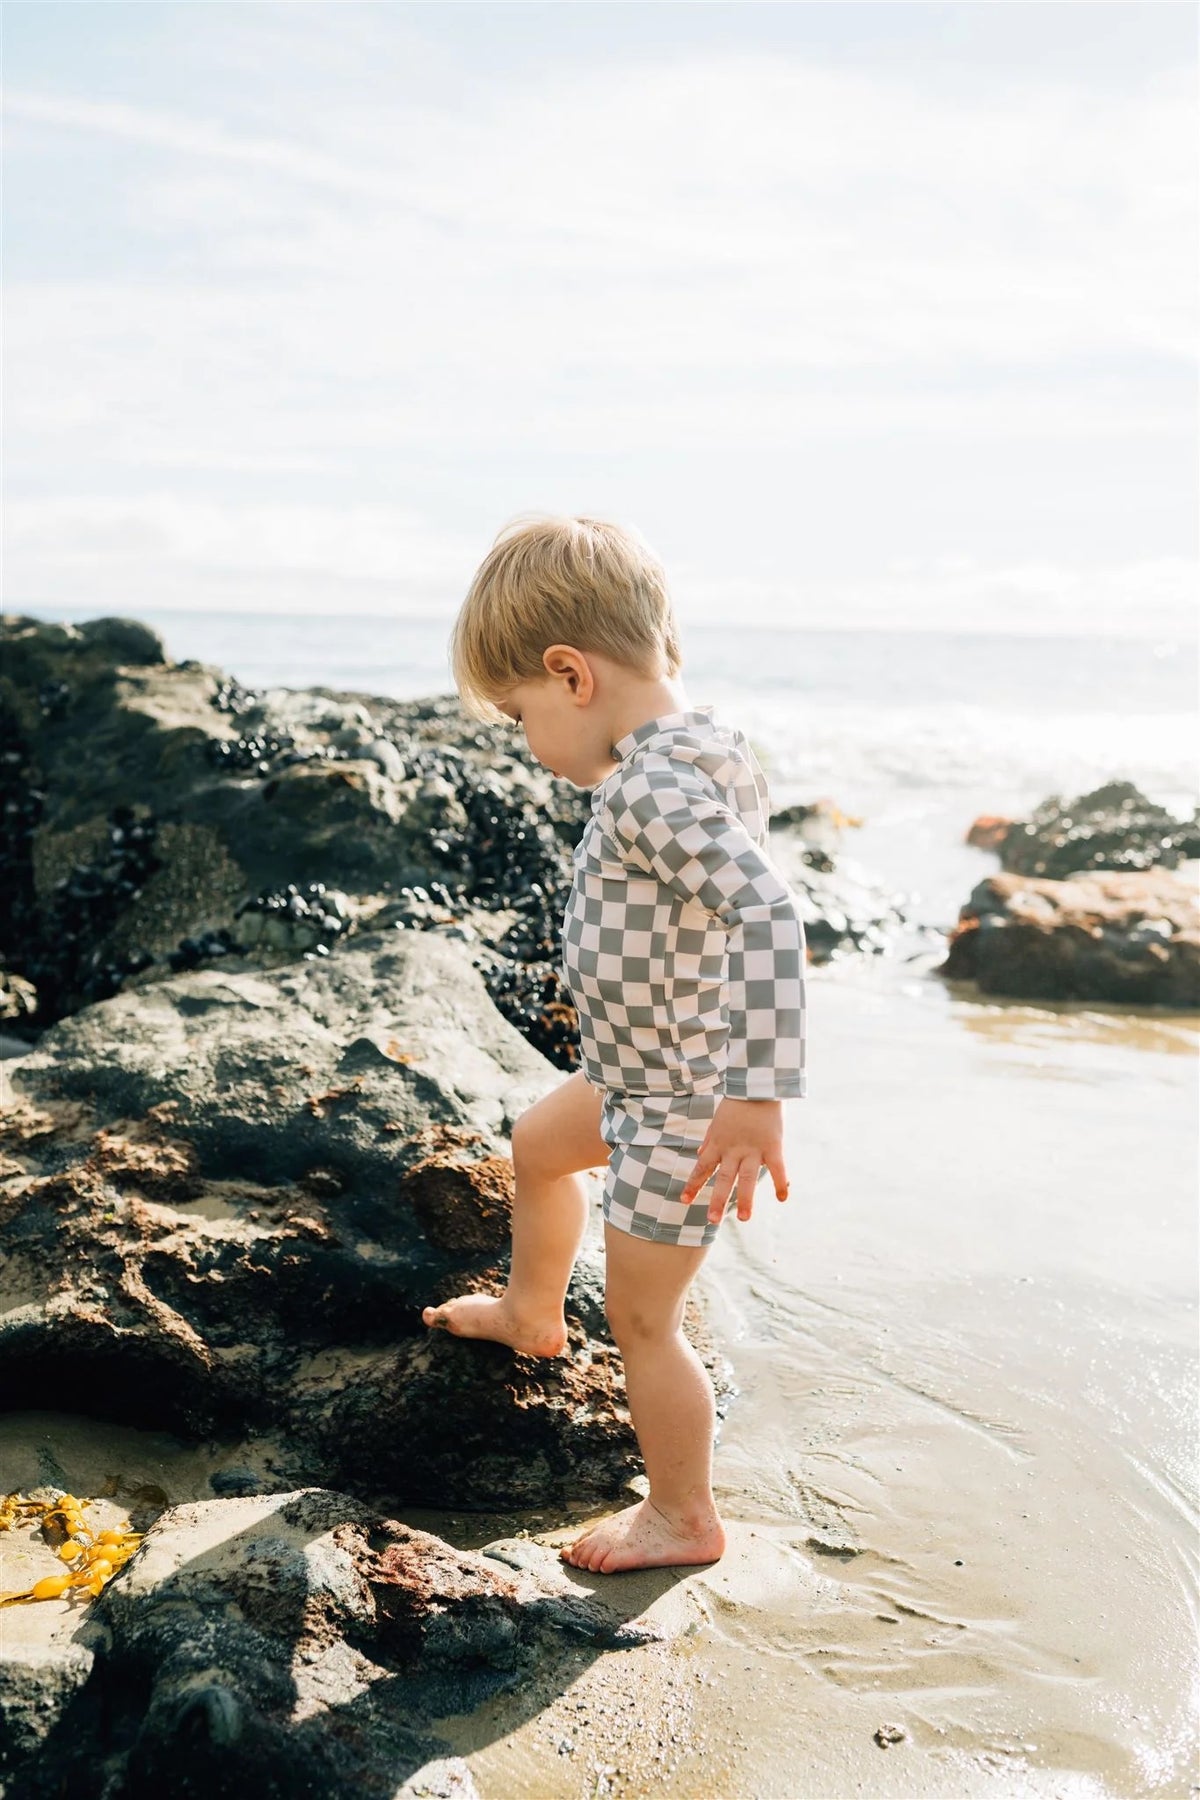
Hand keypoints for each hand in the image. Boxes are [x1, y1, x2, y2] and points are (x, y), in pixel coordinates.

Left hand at [679, 1097, 789, 1225]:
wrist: (757, 1086)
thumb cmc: (736, 1104)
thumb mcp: (717, 1122)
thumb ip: (709, 1140)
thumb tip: (700, 1154)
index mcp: (718, 1143)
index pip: (702, 1168)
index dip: (693, 1185)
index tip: (684, 1201)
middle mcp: (733, 1149)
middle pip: (724, 1178)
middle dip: (718, 1199)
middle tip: (712, 1220)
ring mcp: (753, 1148)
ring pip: (748, 1177)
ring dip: (746, 1199)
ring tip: (745, 1218)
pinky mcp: (773, 1145)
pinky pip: (777, 1167)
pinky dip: (779, 1182)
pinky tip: (782, 1198)